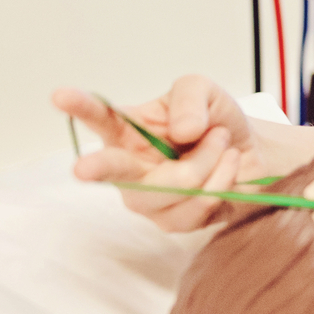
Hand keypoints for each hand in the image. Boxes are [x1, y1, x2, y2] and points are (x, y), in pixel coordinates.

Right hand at [52, 76, 265, 231]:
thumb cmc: (216, 121)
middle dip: (98, 167)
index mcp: (127, 130)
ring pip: (173, 186)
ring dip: (208, 161)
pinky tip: (227, 167)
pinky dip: (222, 180)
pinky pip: (197, 205)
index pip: (98, 118)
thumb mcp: (204, 91)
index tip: (59, 96)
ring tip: (221, 144)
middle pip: (111, 170)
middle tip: (83, 169)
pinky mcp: (172, 221)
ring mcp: (147, 198)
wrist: (255, 153)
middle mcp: (128, 167)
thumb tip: (181, 131)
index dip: (78, 107)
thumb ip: (189, 100)